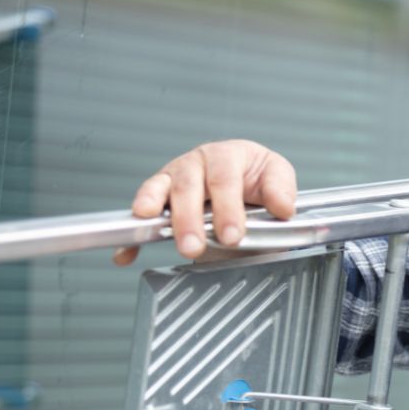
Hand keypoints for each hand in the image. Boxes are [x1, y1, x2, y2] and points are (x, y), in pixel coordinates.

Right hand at [113, 140, 296, 264]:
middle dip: (189, 219)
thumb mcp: (276, 176)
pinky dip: (130, 237)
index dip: (228, 207)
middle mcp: (195, 163)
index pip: (224, 179)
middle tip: (194, 246)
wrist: (241, 181)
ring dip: (157, 218)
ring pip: (159, 193)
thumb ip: (281, 189)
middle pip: (187, 186)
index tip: (232, 235)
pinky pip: (140, 215)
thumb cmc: (256, 177)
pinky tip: (125, 255)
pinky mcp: (157, 197)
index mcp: (227, 155)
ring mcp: (173, 178)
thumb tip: (283, 207)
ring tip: (155, 235)